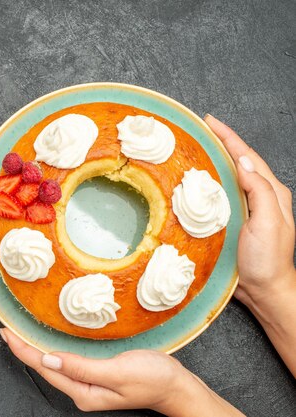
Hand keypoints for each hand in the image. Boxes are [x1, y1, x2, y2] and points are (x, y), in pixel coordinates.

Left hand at [0, 328, 243, 415]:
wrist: (177, 387)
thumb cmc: (154, 378)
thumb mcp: (118, 371)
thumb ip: (82, 367)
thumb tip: (49, 360)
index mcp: (84, 392)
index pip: (45, 367)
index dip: (23, 349)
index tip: (6, 332)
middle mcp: (82, 390)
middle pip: (45, 366)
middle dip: (23, 348)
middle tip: (6, 327)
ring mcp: (88, 383)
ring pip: (54, 363)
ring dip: (35, 347)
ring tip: (19, 331)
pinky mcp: (95, 375)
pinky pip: (67, 361)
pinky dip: (52, 348)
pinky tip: (47, 340)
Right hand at [204, 115, 295, 310]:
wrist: (264, 291)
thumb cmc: (267, 260)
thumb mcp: (269, 223)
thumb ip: (258, 191)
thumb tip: (241, 161)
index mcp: (270, 192)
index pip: (246, 156)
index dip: (228, 137)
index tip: (209, 121)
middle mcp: (258, 197)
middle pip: (237, 161)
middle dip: (219, 142)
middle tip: (197, 129)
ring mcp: (244, 209)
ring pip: (226, 176)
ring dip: (211, 160)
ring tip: (192, 148)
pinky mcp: (231, 221)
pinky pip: (217, 195)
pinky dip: (205, 182)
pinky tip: (192, 182)